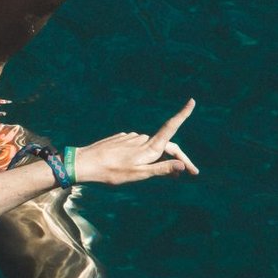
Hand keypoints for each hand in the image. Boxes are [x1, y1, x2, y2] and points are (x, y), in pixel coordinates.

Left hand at [74, 101, 196, 184]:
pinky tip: (137, 166)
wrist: (85, 163)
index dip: (183, 114)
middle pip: (166, 146)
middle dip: (179, 158)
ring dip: (159, 159)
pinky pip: (137, 148)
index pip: (171, 127)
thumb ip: (162, 169)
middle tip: (191, 174)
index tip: (192, 101)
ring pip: (150, 148)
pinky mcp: (121, 140)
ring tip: (166, 177)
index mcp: (149, 147)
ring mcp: (130, 138)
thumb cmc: (112, 172)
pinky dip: (143, 156)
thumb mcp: (139, 174)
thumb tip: (182, 165)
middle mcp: (142, 139)